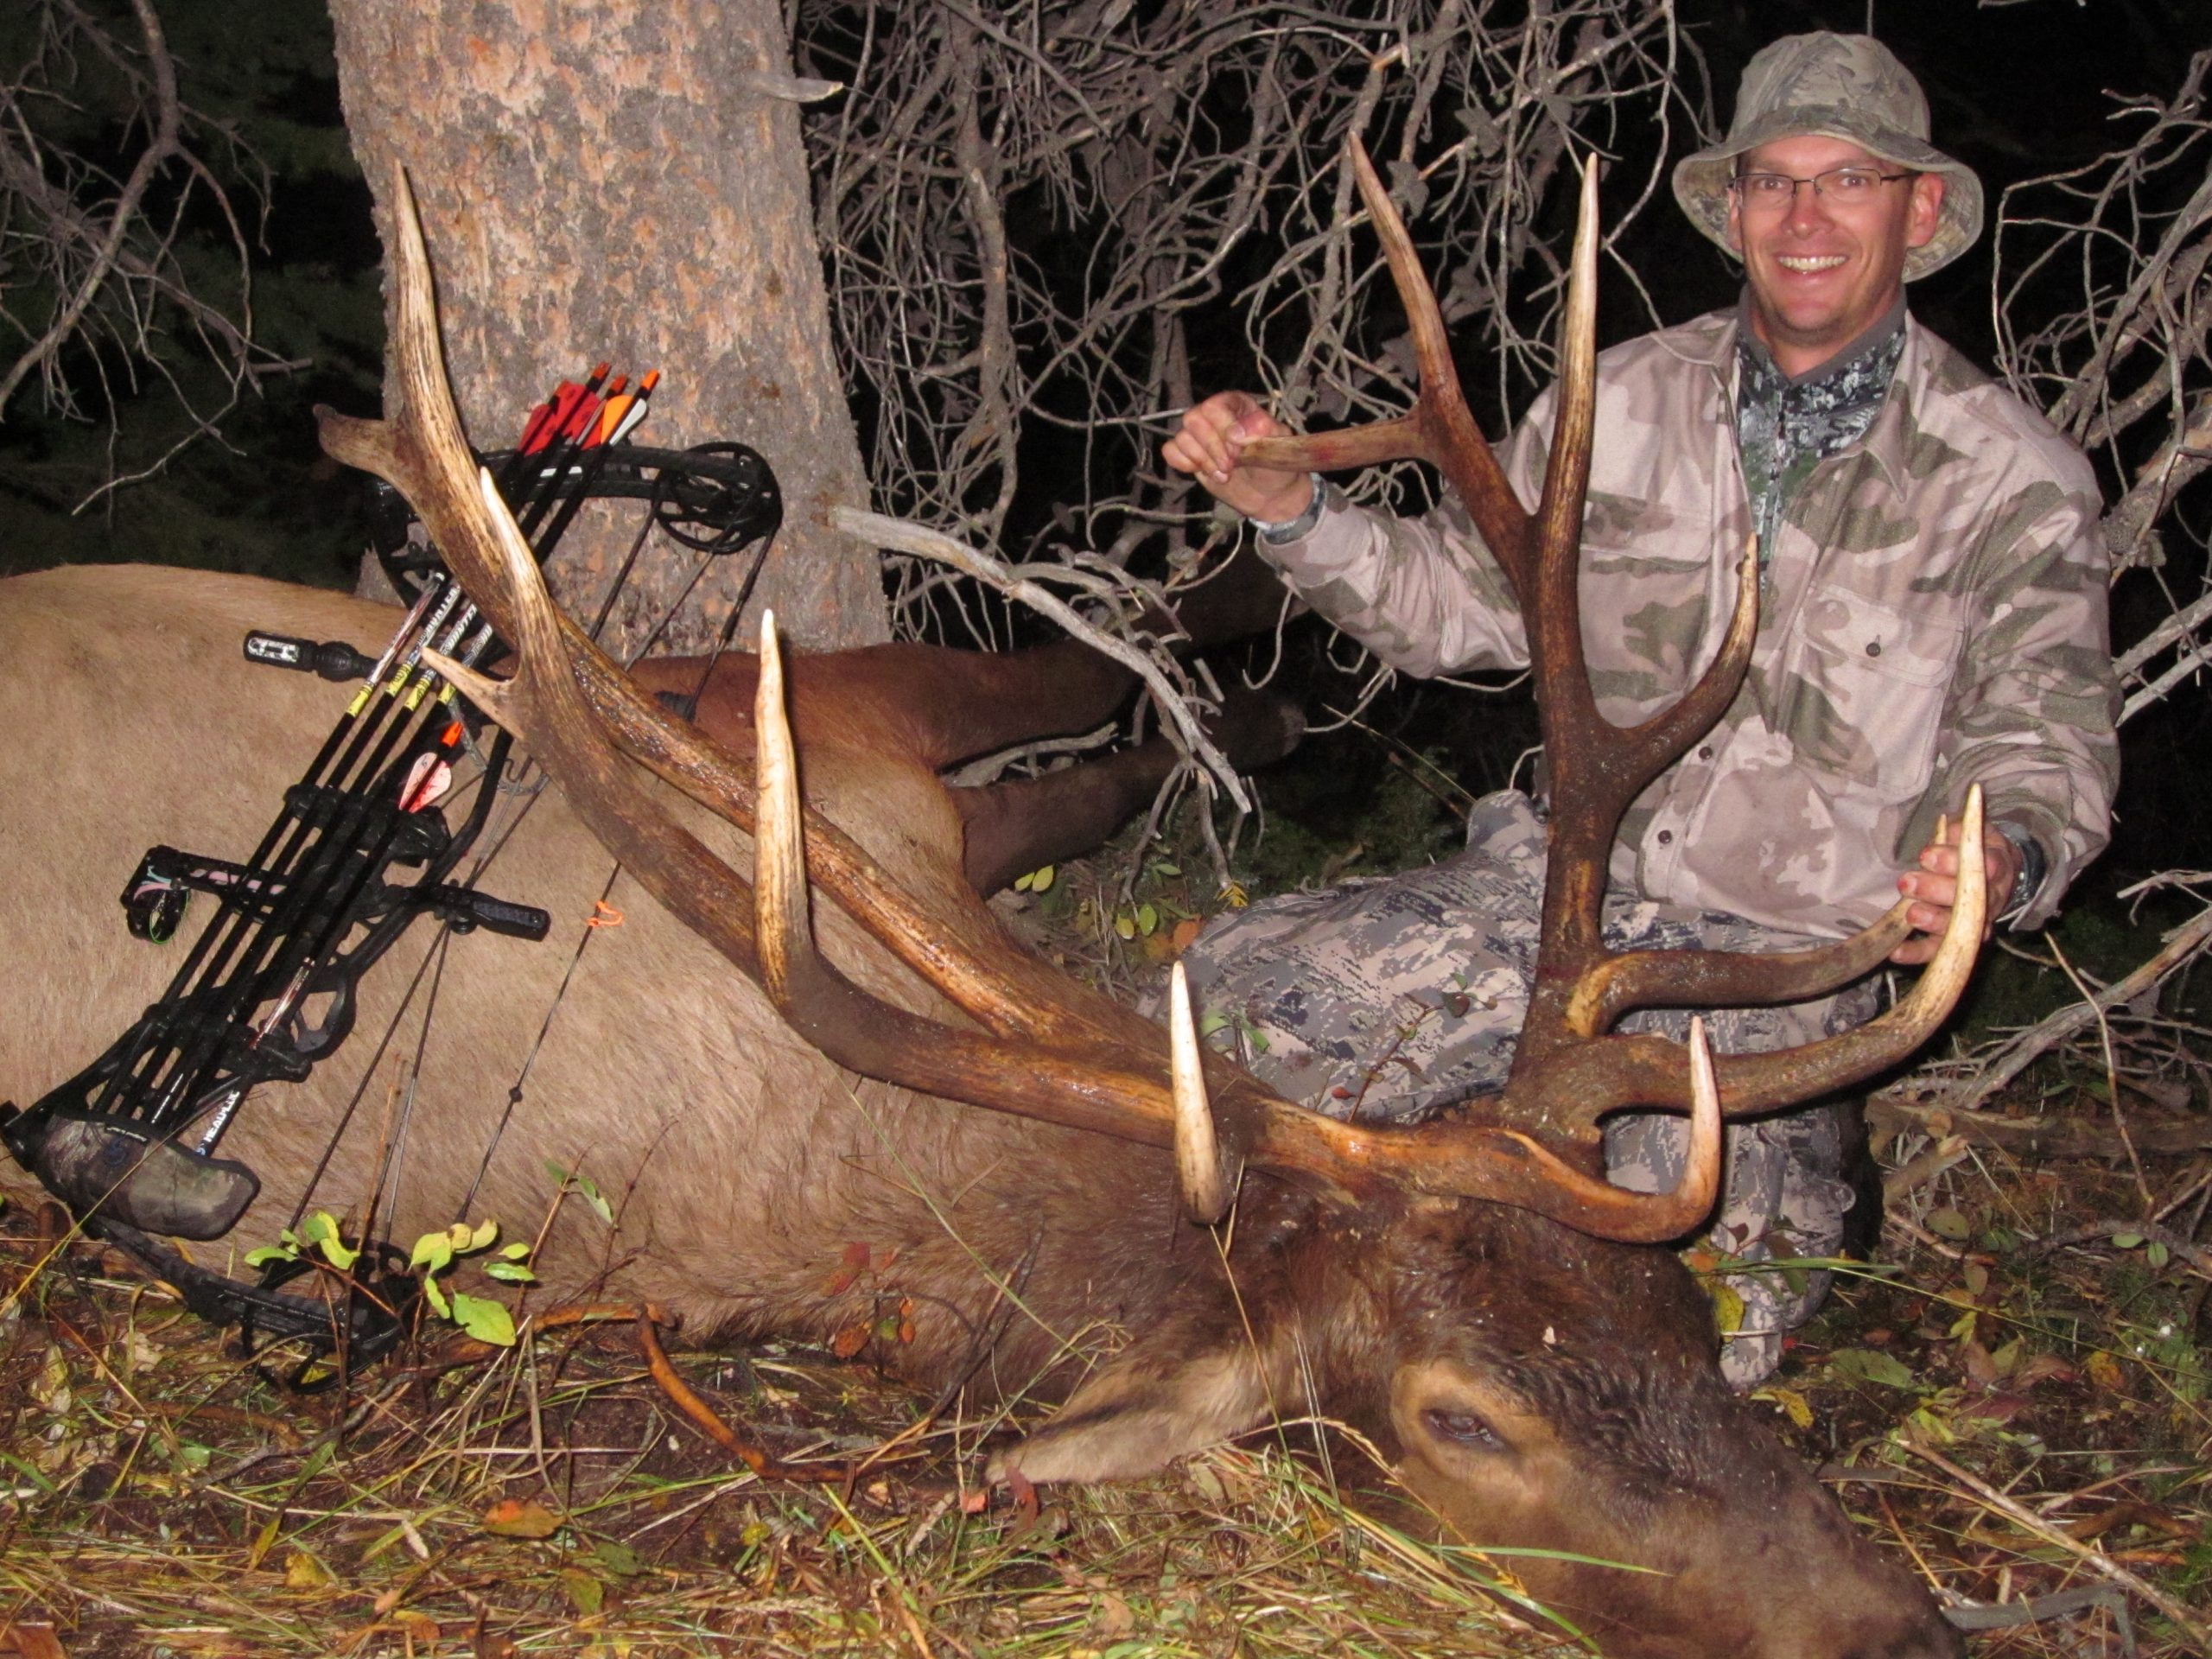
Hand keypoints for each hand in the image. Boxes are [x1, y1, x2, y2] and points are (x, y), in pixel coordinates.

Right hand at [1162, 391, 1314, 523]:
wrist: (1270, 495)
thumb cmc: (1276, 466)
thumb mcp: (1278, 446)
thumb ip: (1260, 431)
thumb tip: (1234, 433)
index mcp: (1238, 405)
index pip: (1215, 406)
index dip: (1222, 428)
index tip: (1238, 450)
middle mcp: (1215, 415)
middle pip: (1193, 419)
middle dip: (1212, 447)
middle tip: (1231, 465)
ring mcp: (1201, 435)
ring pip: (1182, 437)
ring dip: (1203, 460)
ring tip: (1224, 473)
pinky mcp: (1190, 455)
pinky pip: (1171, 452)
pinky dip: (1184, 464)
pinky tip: (1206, 472)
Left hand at [1890, 819, 2018, 965]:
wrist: (1995, 877)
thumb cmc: (1974, 851)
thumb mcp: (1971, 833)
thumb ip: (1958, 832)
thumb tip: (1946, 832)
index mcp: (1996, 866)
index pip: (1984, 865)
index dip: (1953, 862)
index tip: (1926, 856)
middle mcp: (1990, 899)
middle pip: (1970, 900)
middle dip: (1936, 891)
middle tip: (1908, 883)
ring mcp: (1977, 923)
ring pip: (1960, 928)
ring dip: (1932, 922)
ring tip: (1910, 914)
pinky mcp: (1959, 941)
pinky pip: (1940, 951)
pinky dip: (1918, 953)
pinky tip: (1895, 952)